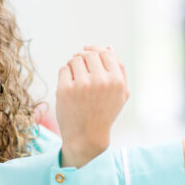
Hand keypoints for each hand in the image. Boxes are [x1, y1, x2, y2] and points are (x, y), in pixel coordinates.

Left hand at [56, 45, 128, 167]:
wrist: (87, 137)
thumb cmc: (105, 113)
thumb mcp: (121, 94)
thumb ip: (119, 70)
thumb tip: (109, 47)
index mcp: (116, 81)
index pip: (105, 53)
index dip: (96, 50)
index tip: (88, 53)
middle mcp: (100, 81)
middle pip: (89, 54)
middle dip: (83, 57)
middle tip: (80, 68)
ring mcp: (82, 85)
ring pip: (74, 60)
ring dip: (73, 65)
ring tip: (75, 78)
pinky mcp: (65, 90)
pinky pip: (64, 69)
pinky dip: (65, 74)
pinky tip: (69, 85)